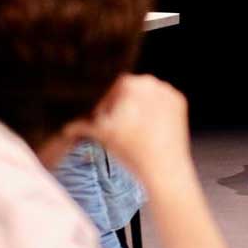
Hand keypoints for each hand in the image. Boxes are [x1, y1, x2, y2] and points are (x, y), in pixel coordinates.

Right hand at [68, 74, 191, 184]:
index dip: (104, 108)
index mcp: (131, 83)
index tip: (103, 123)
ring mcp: (168, 91)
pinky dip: (155, 114)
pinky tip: (148, 131)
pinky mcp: (180, 103)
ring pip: (146, 99)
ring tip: (131, 131)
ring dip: (137, 110)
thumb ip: (82, 127)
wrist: (164, 166)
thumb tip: (67, 129)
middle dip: (121, 108)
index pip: (111, 93)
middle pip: (130, 93)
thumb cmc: (129, 148)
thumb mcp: (101, 135)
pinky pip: (162, 105)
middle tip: (116, 128)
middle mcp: (152, 82)